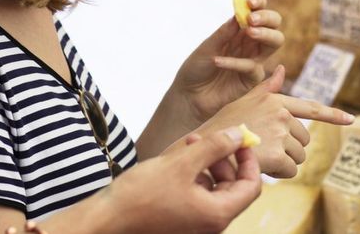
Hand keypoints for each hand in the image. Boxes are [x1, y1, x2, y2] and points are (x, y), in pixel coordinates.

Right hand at [107, 127, 260, 233]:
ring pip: (213, 189)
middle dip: (223, 159)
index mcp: (217, 214)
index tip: (241, 141)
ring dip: (206, 165)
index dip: (249, 160)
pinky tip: (177, 160)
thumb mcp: (181, 164)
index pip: (251, 186)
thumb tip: (239, 135)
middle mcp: (210, 224)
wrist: (108, 218)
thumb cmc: (141, 195)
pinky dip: (193, 176)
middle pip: (233, 187)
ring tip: (188, 145)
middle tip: (208, 138)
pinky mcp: (180, 220)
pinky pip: (197, 196)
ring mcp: (195, 224)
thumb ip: (214, 147)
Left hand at [172, 0, 282, 122]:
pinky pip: (252, 67)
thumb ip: (225, 32)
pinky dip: (235, 62)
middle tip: (251, 19)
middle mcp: (251, 43)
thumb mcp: (207, 46)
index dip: (259, 4)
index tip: (250, 2)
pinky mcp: (252, 79)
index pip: (258, 12)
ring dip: (265, 34)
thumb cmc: (197, 68)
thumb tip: (240, 13)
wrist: (189, 96)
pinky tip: (217, 61)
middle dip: (267, 18)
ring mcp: (254, 60)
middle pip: (274, 25)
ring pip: (275, 42)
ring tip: (249, 31)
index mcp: (240, 31)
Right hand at [193, 67, 353, 178]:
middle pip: (303, 140)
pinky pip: (290, 170)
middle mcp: (281, 113)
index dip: (333, 115)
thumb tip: (280, 68)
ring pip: (298, 157)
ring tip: (260, 156)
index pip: (311, 108)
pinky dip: (278, 174)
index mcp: (275, 99)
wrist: (207, 146)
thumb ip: (265, 89)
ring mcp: (280, 133)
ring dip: (284, 162)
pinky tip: (261, 166)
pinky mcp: (277, 153)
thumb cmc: (223, 124)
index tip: (351, 119)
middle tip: (265, 149)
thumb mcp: (243, 101)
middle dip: (289, 149)